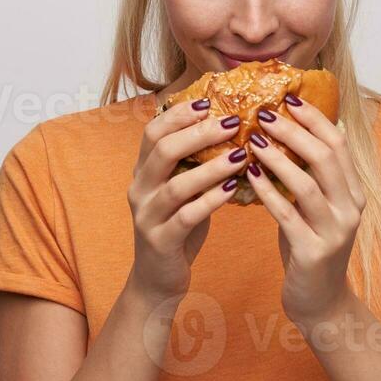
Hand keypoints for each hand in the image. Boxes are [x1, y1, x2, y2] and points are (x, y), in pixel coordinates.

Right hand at [126, 99, 247, 302]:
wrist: (158, 279)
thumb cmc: (177, 227)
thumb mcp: (182, 189)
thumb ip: (194, 163)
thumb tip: (230, 127)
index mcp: (143, 171)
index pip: (153, 131)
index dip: (179, 114)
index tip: (209, 101)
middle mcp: (140, 189)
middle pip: (162, 150)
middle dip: (198, 133)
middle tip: (232, 122)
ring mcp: (147, 216)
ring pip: (177, 184)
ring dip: (211, 168)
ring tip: (240, 155)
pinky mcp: (160, 241)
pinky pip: (187, 216)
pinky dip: (211, 200)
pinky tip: (234, 189)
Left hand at [244, 94, 366, 321]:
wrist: (320, 302)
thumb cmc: (310, 247)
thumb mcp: (316, 208)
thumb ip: (308, 176)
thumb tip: (282, 133)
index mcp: (353, 192)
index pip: (338, 144)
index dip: (314, 118)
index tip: (289, 98)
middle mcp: (351, 208)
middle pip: (326, 157)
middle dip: (294, 131)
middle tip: (264, 114)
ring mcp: (335, 231)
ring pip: (308, 184)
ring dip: (279, 158)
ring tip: (253, 141)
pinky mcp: (314, 252)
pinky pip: (287, 216)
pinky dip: (267, 192)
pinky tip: (249, 176)